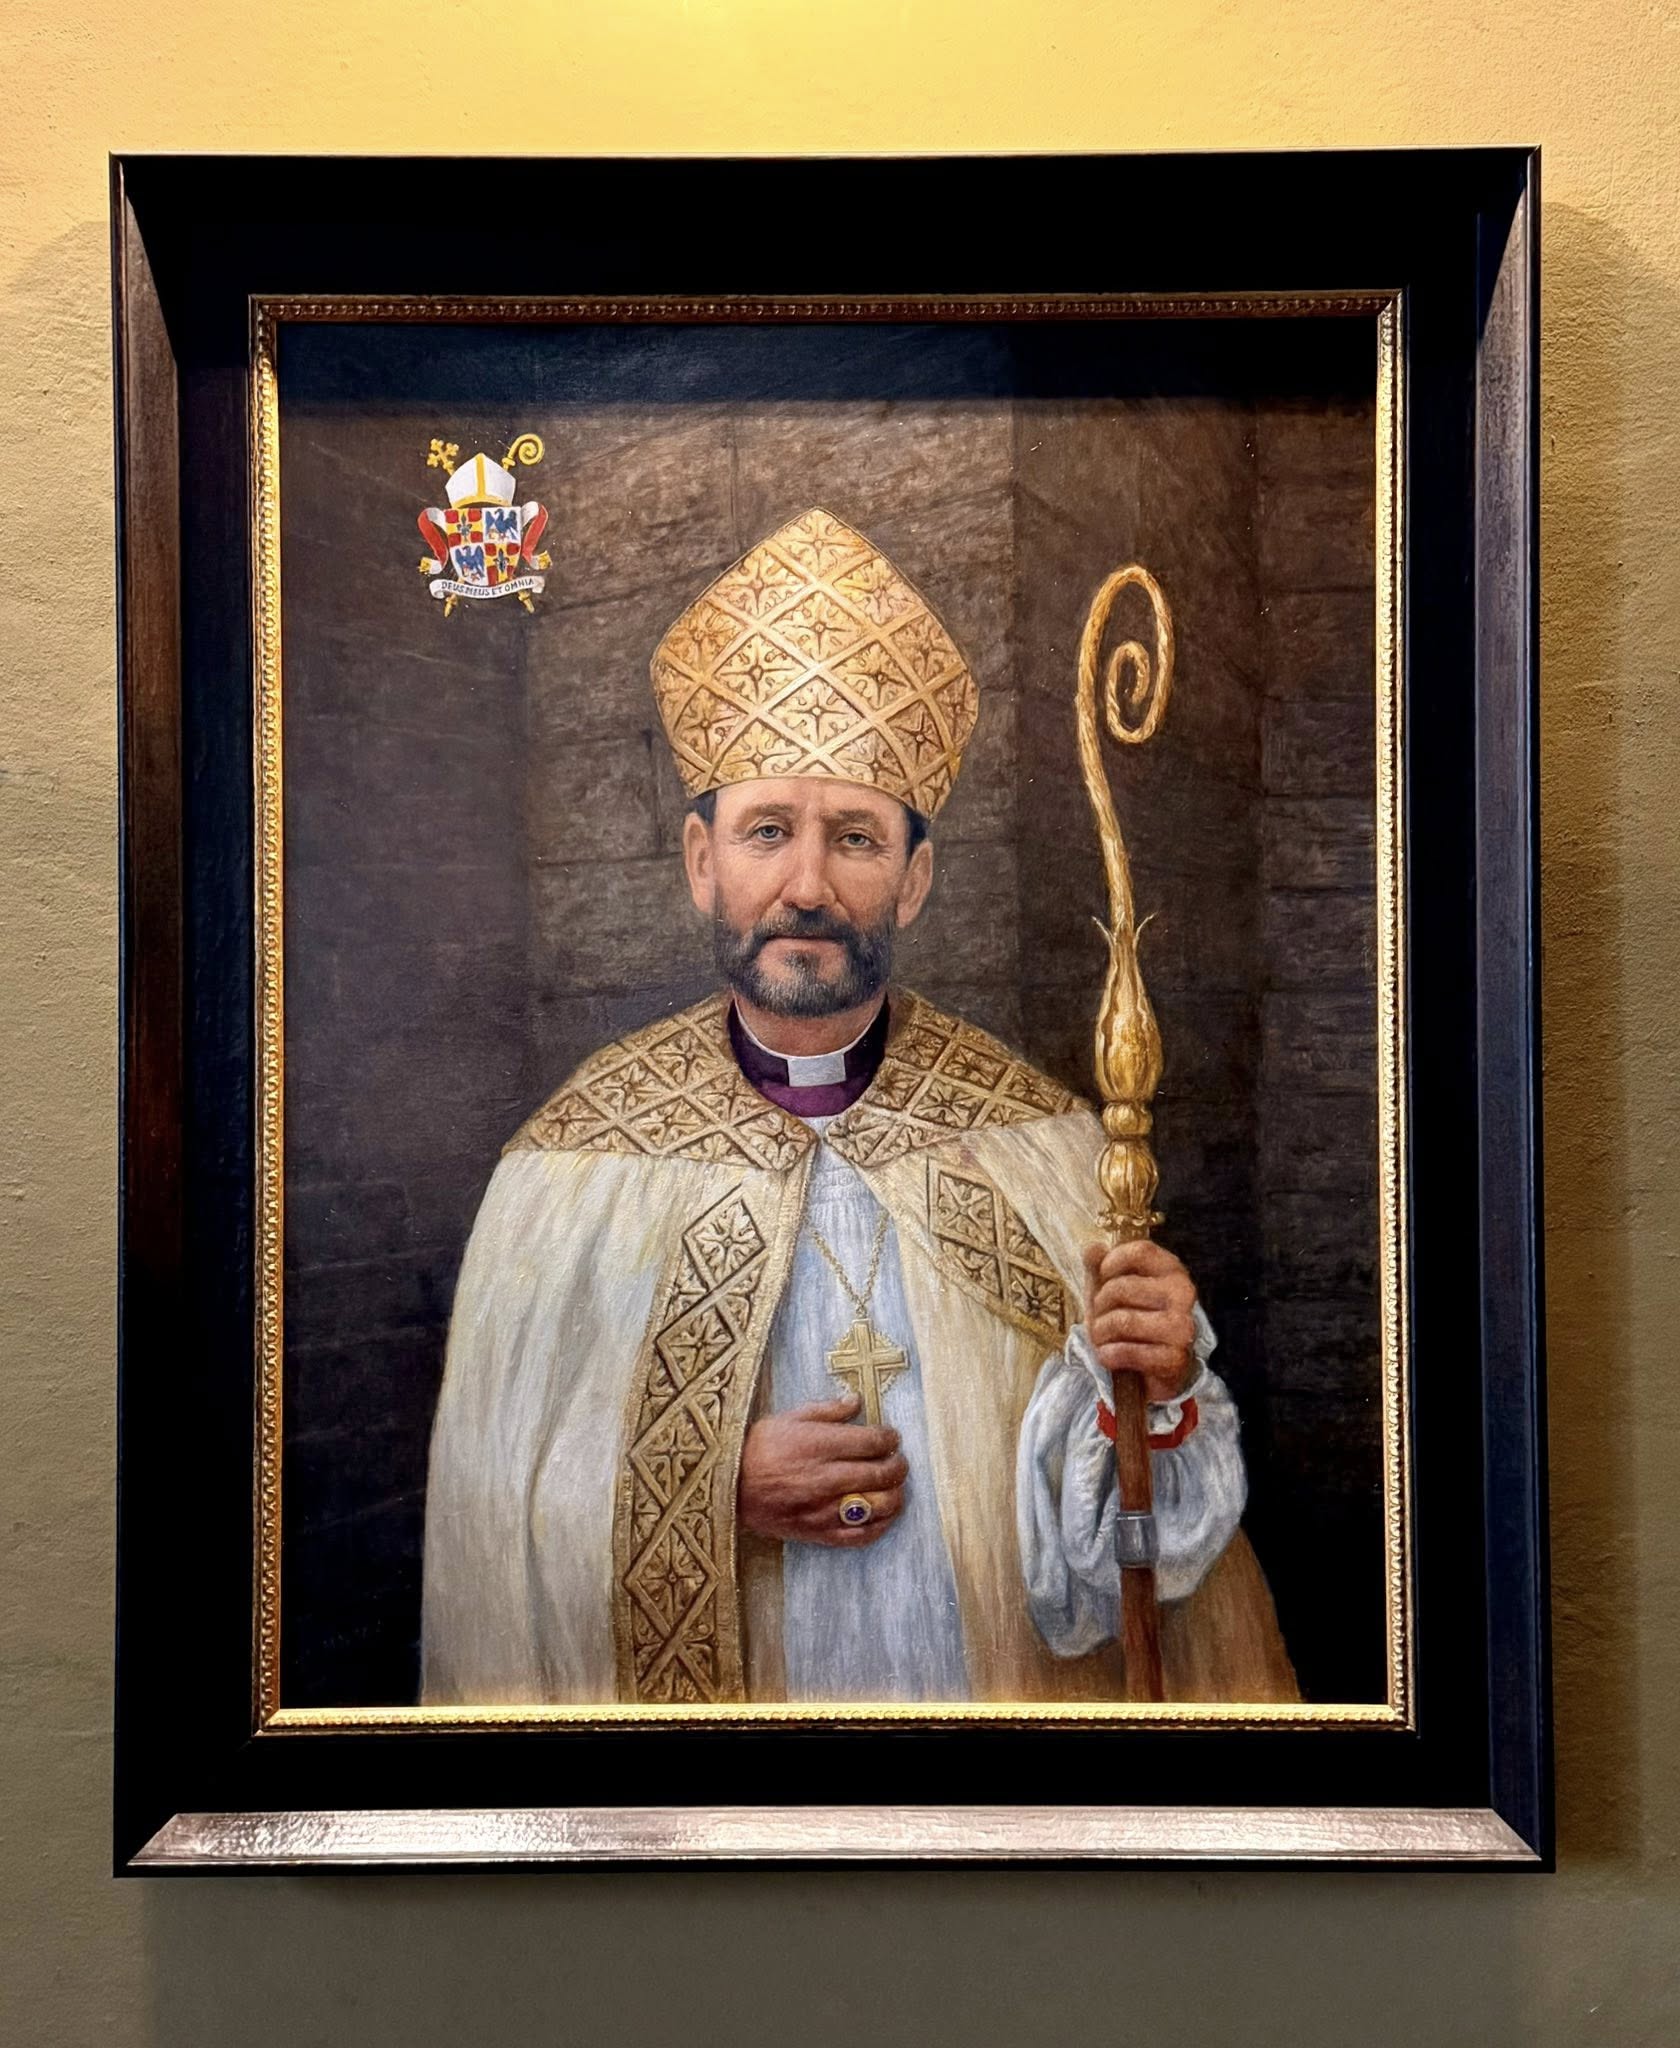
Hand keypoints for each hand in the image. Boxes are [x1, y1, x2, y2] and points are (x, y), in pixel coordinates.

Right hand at [738, 1394, 907, 1547]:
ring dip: (896, 1495)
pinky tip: (883, 1515)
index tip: (891, 1437)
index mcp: (821, 1444)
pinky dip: (880, 1526)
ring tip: (894, 1487)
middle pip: (883, 1473)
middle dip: (898, 1465)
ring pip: (879, 1506)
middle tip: (898, 1460)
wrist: (728, 1487)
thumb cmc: (757, 1448)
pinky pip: (861, 1536)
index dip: (890, 1438)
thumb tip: (856, 1402)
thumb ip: (827, 1410)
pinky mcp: (819, 1533)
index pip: (874, 1441)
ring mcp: (825, 1508)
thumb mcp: (788, 1418)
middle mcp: (827, 1477)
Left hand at [1081, 1239, 1197, 1402]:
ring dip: (1101, 1331)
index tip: (1103, 1276)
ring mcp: (1182, 1327)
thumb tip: (1093, 1248)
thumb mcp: (1110, 1289)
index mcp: (1172, 1271)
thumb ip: (1100, 1266)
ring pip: (1124, 1320)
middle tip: (1099, 1316)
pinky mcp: (1175, 1359)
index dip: (1112, 1262)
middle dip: (1100, 1305)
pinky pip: (1129, 1352)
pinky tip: (1107, 1355)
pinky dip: (1109, 1355)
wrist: (1147, 1371)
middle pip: (1122, 1287)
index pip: (1141, 1251)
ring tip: (1101, 1336)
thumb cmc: (1129, 1322)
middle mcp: (1183, 1295)